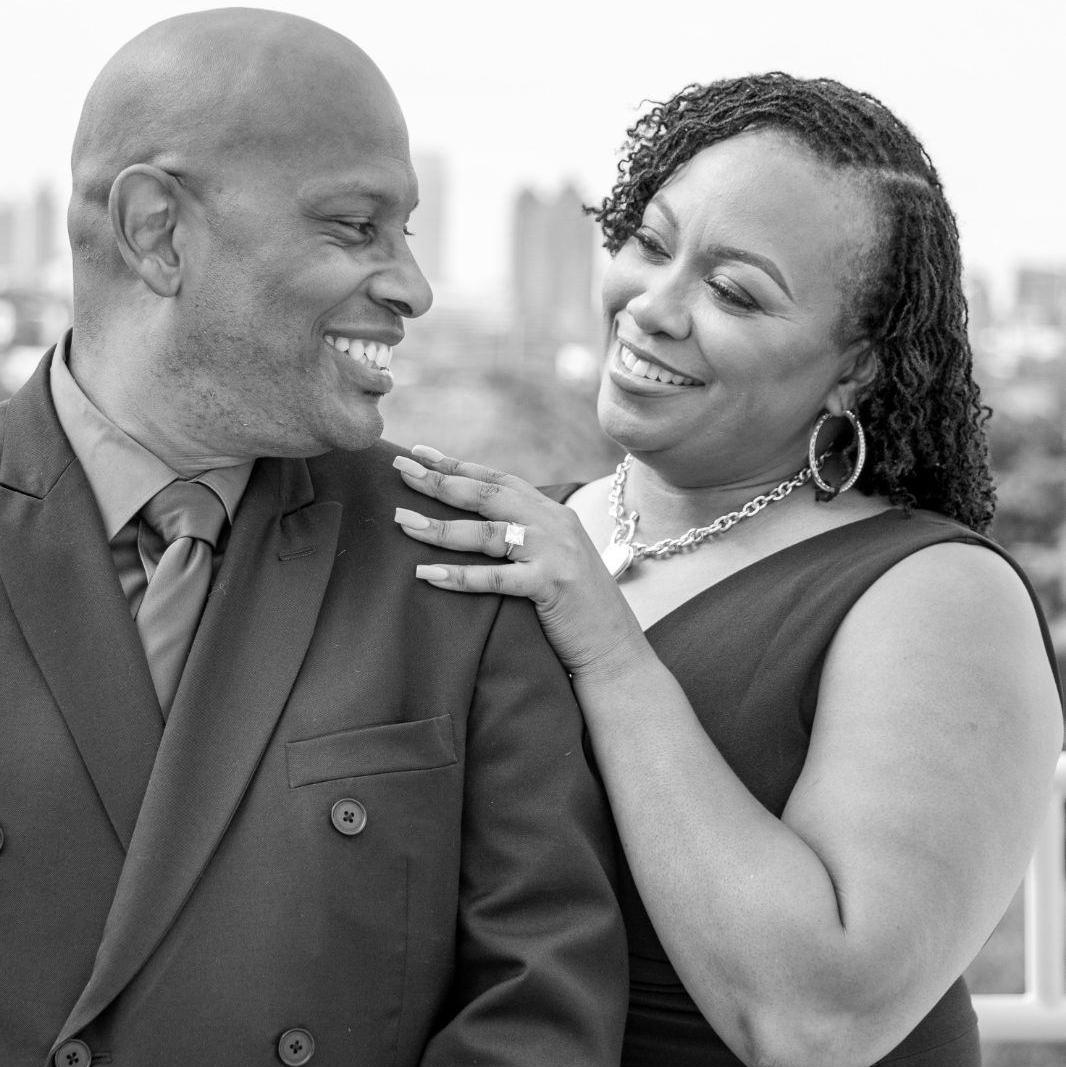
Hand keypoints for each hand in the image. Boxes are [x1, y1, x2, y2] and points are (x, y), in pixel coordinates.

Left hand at [393, 445, 645, 675]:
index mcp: (553, 512)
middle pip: (487, 495)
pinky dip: (458, 575)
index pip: (498, 480)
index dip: (458, 465)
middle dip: (440, 481)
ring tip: (402, 522)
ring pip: (487, 533)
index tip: (419, 452)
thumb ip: (526, 534)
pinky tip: (425, 574)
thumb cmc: (577, 607)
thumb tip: (478, 523)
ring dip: (440, 527)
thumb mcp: (555, 556)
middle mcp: (554, 523)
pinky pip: (495, 577)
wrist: (615, 647)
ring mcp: (554, 552)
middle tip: (400, 468)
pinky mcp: (552, 584)